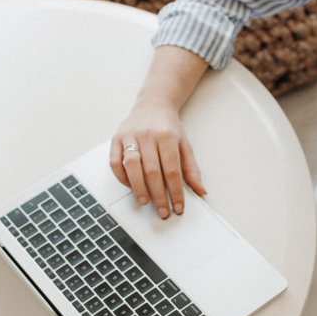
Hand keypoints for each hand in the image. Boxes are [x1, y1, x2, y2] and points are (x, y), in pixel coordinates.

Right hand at [109, 100, 206, 218]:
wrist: (153, 104)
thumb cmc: (169, 127)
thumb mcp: (185, 145)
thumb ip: (192, 169)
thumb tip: (201, 191)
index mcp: (168, 137)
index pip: (172, 170)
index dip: (175, 191)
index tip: (178, 207)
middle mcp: (148, 135)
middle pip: (152, 171)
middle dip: (158, 195)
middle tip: (163, 211)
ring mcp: (131, 136)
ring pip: (132, 166)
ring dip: (139, 188)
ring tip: (145, 202)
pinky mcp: (117, 139)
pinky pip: (115, 162)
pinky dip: (122, 177)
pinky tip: (130, 186)